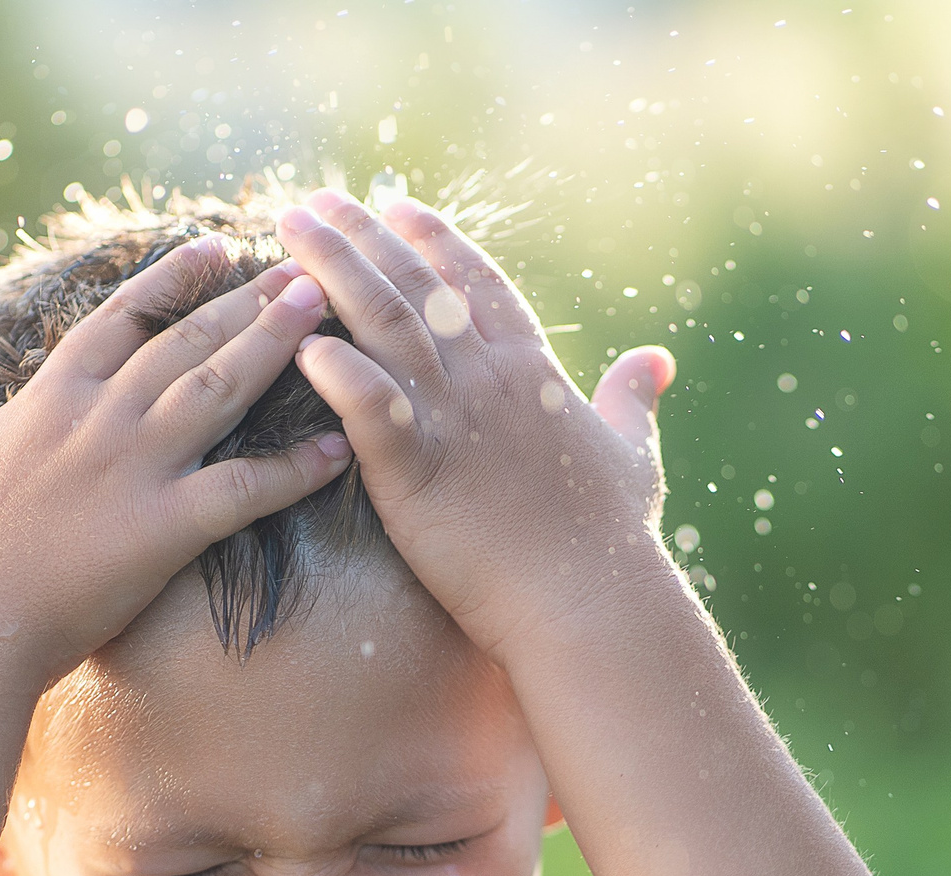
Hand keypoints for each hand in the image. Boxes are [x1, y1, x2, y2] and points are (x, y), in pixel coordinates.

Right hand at [0, 238, 352, 677]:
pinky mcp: (163, 528)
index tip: (215, 247)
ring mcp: (135, 469)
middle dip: (248, 301)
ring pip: (220, 389)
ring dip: (275, 346)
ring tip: (322, 309)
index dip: (172, 280)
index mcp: (51, 398)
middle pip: (186, 341)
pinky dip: (295, 469)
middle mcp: (99, 419)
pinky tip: (340, 447)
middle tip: (303, 269)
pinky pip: (246, 490)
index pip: (122, 318)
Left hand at [274, 192, 677, 656]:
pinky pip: (369, 405)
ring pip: (383, 322)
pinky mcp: (417, 471)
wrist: (592, 601)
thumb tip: (659, 361)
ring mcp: (453, 420)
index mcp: (532, 371)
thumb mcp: (634, 452)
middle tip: (316, 199)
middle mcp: (488, 379)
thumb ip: (633, 398)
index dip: (434, 238)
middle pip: (417, 284)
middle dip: (363, 234)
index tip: (396, 202)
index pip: (477, 281)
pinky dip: (335, 369)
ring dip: (332, 270)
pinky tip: (298, 340)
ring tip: (290, 231)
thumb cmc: (612, 538)